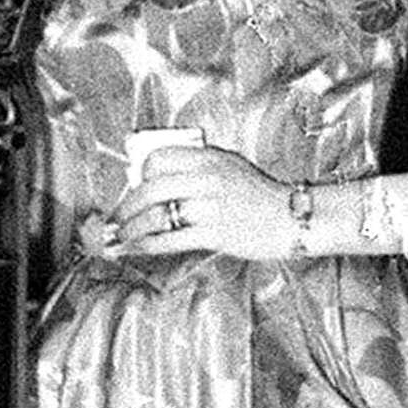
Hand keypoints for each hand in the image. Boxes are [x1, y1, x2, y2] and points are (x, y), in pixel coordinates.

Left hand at [103, 144, 295, 260]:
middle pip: (151, 188)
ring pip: (156, 216)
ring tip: (120, 237)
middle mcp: (208, 179)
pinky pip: (170, 239)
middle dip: (126, 206)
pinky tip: (136, 249)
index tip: (134, 189)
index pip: (159, 158)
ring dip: (131, 229)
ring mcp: (211, 207)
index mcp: (209, 157)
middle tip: (116, 219)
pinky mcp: (215, 234)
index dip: (140, 175)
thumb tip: (157, 175)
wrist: (291, 218)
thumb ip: (198, 166)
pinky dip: (146, 245)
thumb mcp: (230, 166)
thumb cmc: (259, 194)